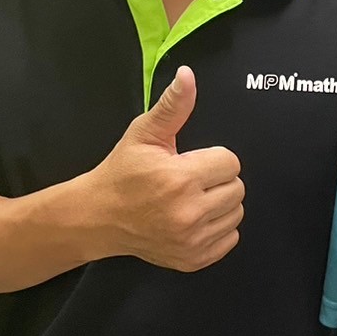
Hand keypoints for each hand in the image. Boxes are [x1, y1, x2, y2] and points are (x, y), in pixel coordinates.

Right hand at [89, 66, 243, 270]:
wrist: (98, 217)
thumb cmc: (122, 173)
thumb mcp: (144, 134)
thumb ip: (172, 106)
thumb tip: (188, 76)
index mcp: (179, 179)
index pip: (230, 162)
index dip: (212, 158)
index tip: (190, 162)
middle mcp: (189, 213)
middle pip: (237, 188)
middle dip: (217, 180)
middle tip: (190, 180)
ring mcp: (192, 240)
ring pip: (236, 213)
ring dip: (220, 204)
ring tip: (191, 199)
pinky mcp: (193, 259)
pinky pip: (230, 239)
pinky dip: (217, 228)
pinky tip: (193, 219)